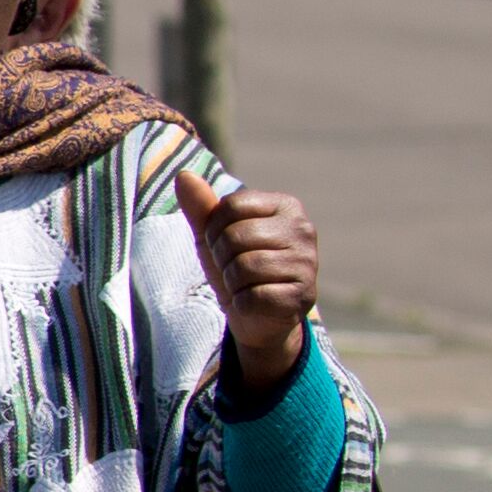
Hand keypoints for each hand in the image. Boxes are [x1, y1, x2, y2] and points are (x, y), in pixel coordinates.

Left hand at [178, 171, 320, 402]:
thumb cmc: (237, 267)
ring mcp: (307, 263)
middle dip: (222, 258)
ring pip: (243, 267)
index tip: (225, 244)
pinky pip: (252, 296)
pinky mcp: (302, 295)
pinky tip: (256, 302)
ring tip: (246, 285)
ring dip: (232, 282)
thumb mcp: (214, 236)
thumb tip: (183, 175)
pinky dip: (243, 304)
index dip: (215, 229)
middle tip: (235, 269)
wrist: (258, 316)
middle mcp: (303, 230)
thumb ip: (200, 207)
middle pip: (235, 236)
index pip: (231, 205)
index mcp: (286, 206)